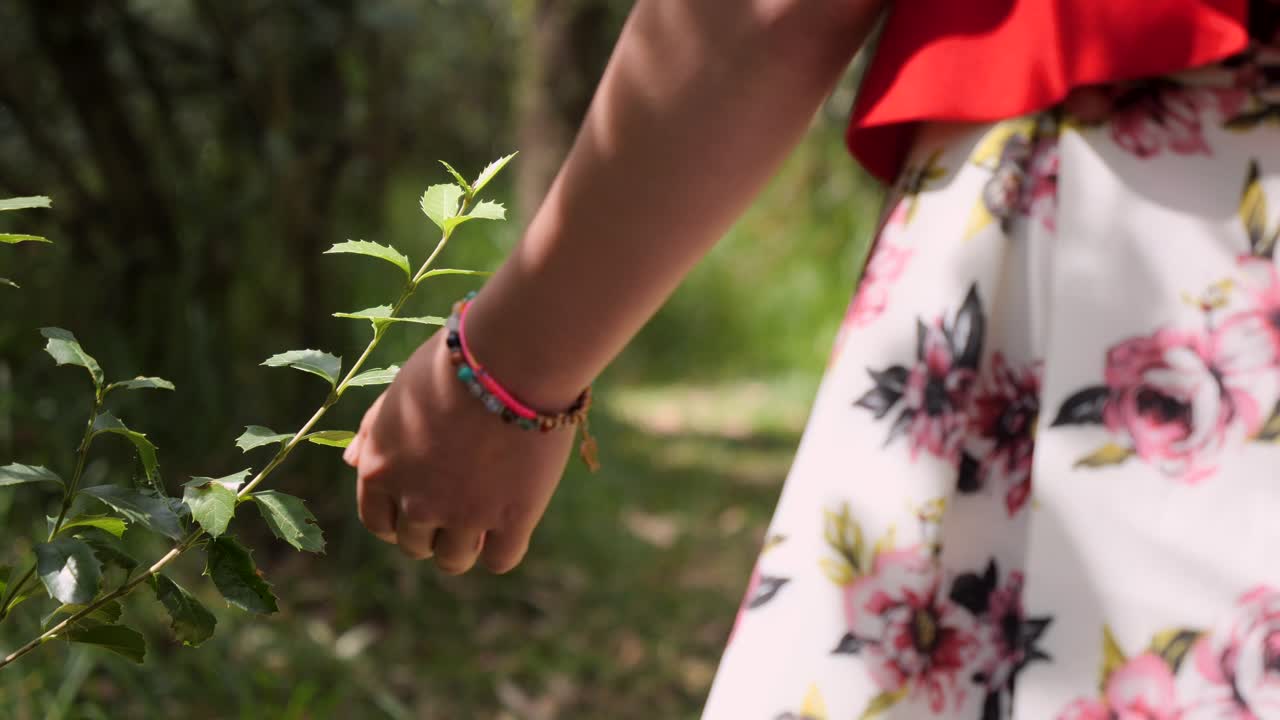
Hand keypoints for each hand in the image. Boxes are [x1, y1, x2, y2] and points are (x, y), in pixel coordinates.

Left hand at [342, 330, 576, 573]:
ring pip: (455, 560)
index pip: (379, 523)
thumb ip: (373, 431)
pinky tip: (512, 521)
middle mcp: (416, 500)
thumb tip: (351, 461)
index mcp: (381, 469)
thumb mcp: (400, 393)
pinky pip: (501, 559)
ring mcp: (465, 514)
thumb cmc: (454, 363)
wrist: (513, 357)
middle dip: (433, 531)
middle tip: (460, 502)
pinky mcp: (512, 518)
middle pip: (416, 546)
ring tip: (486, 516)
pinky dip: (502, 548)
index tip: (421, 506)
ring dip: (465, 546)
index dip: (399, 520)